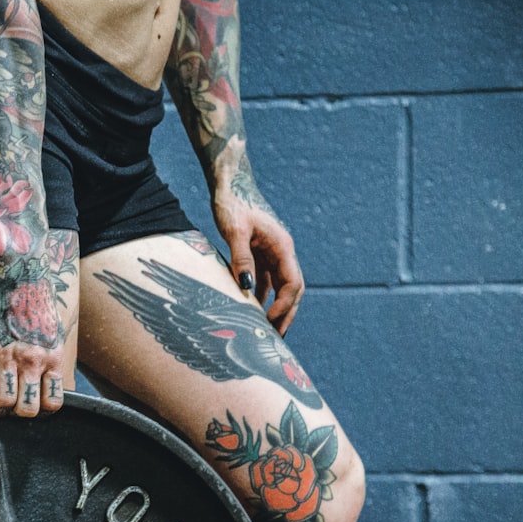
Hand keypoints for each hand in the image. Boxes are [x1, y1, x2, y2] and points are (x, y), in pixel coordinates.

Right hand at [0, 257, 66, 416]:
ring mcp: (9, 356)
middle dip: (18, 414)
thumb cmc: (35, 300)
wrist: (21, 269)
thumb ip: (49, 354)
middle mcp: (33, 361)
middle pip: (28, 410)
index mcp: (52, 358)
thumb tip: (47, 375)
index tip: (31, 407)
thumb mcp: (53, 330)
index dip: (41, 412)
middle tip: (10, 407)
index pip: (52, 404)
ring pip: (6, 405)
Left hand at [212, 166, 302, 335]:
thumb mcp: (234, 231)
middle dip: (286, 315)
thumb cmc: (233, 203)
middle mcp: (282, 251)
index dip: (283, 306)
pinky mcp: (260, 253)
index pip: (293, 284)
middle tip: (275, 339)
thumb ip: (241, 259)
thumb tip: (246, 287)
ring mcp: (272, 253)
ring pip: (279, 287)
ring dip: (274, 309)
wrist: (229, 182)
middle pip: (292, 290)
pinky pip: (264, 280)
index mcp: (282, 246)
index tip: (267, 322)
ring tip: (263, 332)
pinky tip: (248, 311)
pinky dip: (259, 297)